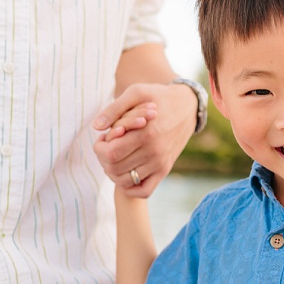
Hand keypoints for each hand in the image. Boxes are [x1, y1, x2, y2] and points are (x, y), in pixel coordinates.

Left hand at [92, 82, 196, 197]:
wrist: (187, 106)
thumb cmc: (157, 97)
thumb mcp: (136, 93)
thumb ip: (114, 109)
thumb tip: (96, 127)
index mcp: (146, 133)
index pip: (110, 153)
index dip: (99, 147)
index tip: (103, 137)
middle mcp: (154, 152)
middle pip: (114, 169)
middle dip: (103, 159)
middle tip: (107, 146)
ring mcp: (160, 164)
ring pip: (125, 181)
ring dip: (112, 172)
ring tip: (115, 157)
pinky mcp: (165, 170)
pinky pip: (144, 191)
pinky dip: (130, 187)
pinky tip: (125, 171)